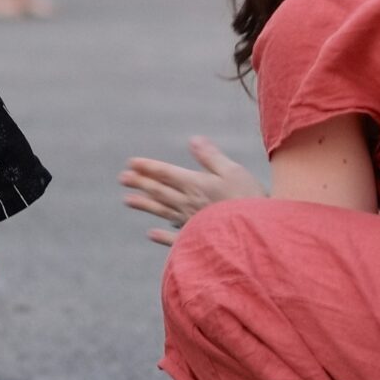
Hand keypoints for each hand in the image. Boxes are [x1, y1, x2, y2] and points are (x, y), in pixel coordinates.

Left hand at [120, 139, 263, 245]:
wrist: (257, 235)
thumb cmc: (249, 201)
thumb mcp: (233, 172)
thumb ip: (211, 157)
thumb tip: (193, 139)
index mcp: (195, 185)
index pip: (165, 173)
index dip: (148, 167)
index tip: (130, 163)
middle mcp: (188, 204)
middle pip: (159, 191)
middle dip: (140, 183)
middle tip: (122, 178)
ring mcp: (191, 224)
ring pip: (162, 212)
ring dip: (145, 205)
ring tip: (127, 200)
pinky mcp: (198, 240)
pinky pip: (175, 238)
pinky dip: (161, 236)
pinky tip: (150, 234)